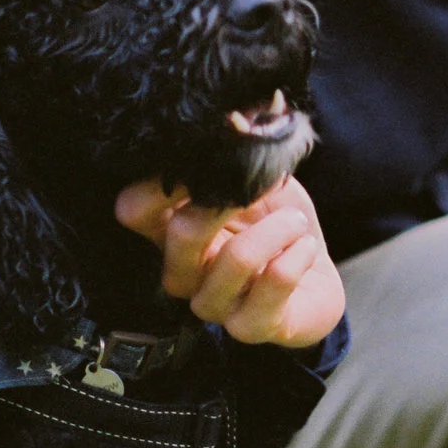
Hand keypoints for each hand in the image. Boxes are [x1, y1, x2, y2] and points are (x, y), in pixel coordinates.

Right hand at [115, 174, 345, 348]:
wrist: (314, 277)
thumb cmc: (275, 226)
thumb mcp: (259, 184)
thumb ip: (241, 159)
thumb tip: (235, 121)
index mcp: (172, 233)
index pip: (133, 210)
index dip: (161, 183)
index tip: (205, 158)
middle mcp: (183, 273)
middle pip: (180, 233)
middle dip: (229, 201)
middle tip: (262, 188)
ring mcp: (213, 305)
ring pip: (235, 260)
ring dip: (276, 230)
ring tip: (296, 222)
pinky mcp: (250, 327)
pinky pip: (274, 284)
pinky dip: (297, 256)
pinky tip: (305, 247)